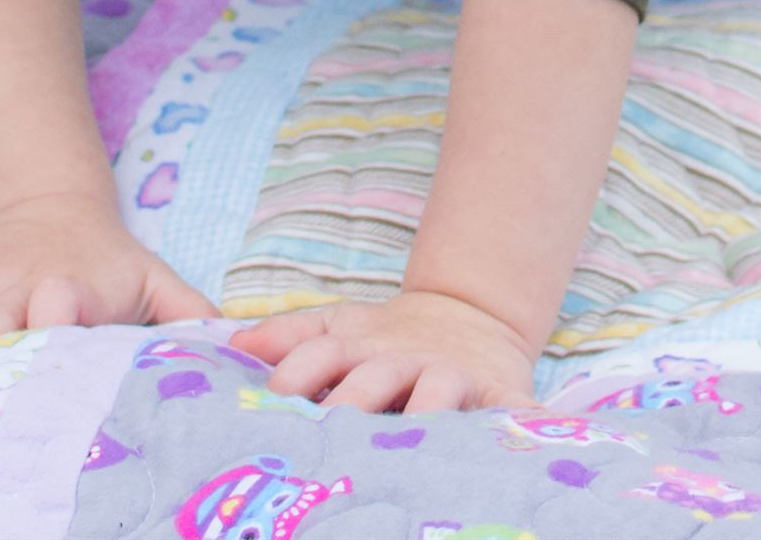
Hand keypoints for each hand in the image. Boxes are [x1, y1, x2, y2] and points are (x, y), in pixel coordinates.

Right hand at [0, 192, 219, 341]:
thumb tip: (242, 343)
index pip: (69, 308)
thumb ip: (195, 316)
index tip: (54, 322)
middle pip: (4, 312)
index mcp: (76, 291)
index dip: (61, 315)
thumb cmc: (111, 272)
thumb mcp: (158, 285)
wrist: (59, 216)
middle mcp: (24, 288)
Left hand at [228, 289, 540, 413]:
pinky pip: (513, 410)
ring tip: (415, 438)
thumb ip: (291, 336)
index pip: (322, 353)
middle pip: (373, 379)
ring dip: (426, 411)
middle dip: (350, 404)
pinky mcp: (499, 393)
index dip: (297, 374)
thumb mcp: (340, 327)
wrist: (469, 318)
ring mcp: (452, 376)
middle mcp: (404, 359)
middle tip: (330, 440)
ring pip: (438, 392)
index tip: (272, 402)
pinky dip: (522, 424)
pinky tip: (524, 442)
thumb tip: (235, 343)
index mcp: (361, 346)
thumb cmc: (388, 341)